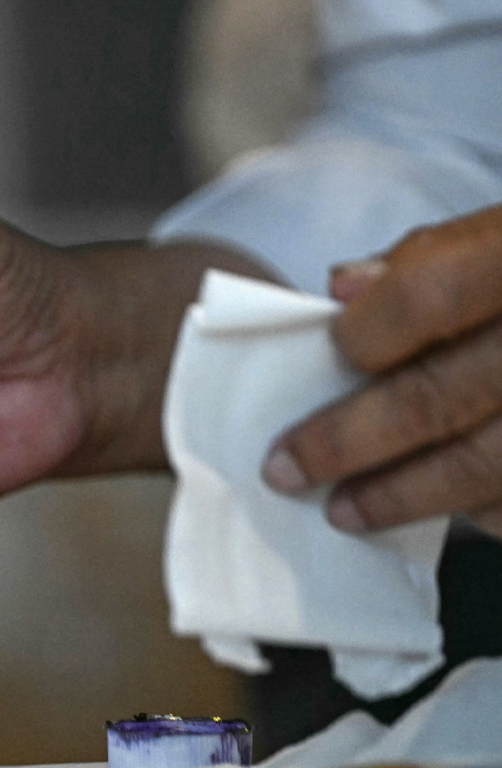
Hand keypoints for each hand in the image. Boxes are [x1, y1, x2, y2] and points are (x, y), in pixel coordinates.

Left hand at [262, 205, 501, 537]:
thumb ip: (436, 256)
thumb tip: (343, 288)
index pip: (430, 294)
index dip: (365, 332)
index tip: (326, 355)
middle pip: (441, 395)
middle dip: (349, 439)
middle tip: (285, 468)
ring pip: (486, 463)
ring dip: (403, 494)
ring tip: (343, 510)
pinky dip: (485, 510)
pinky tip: (446, 511)